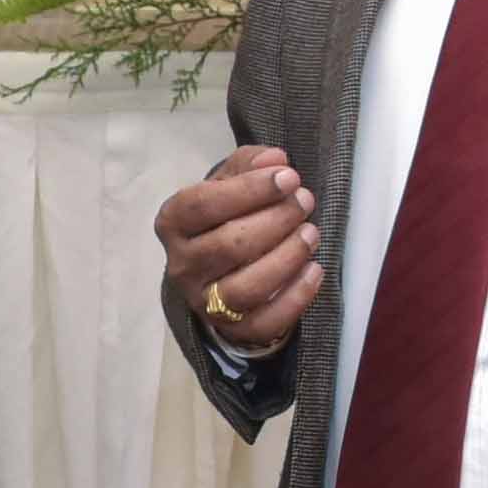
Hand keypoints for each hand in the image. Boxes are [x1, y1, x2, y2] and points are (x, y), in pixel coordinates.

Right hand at [160, 146, 322, 353]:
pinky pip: (264, 321)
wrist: (217, 269)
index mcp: (173, 222)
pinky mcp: (232, 328)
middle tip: (305, 201)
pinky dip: (295, 297)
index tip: (288, 177)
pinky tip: (314, 269)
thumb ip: (249, 165)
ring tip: (311, 233)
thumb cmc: (225, 216)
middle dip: (275, 220)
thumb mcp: (229, 183)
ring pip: (245, 287)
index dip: (248, 190)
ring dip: (286, 257)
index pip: (202, 205)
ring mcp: (204, 301)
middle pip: (228, 245)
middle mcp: (181, 265)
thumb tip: (275, 159)